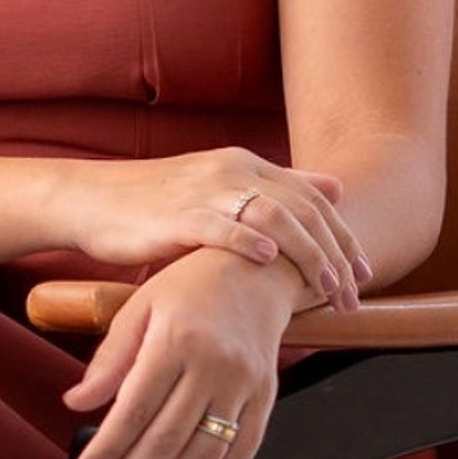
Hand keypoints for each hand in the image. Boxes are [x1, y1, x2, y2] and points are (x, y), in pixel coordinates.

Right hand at [54, 149, 370, 309]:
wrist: (93, 200)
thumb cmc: (157, 204)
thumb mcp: (223, 188)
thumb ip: (278, 187)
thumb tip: (337, 187)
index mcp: (246, 165)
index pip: (313, 198)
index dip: (343, 235)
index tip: (364, 273)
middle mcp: (232, 170)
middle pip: (302, 209)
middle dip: (334, 254)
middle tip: (352, 293)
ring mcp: (205, 190)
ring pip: (273, 216)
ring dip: (305, 254)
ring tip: (324, 287)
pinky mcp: (176, 214)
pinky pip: (219, 224)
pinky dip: (247, 240)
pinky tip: (268, 260)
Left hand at [61, 247, 302, 458]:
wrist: (255, 271)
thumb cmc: (189, 288)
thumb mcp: (139, 309)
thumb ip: (109, 359)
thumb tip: (76, 402)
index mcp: (175, 339)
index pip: (134, 408)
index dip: (108, 446)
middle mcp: (213, 364)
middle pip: (167, 437)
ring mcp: (244, 383)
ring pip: (205, 452)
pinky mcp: (265, 395)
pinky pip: (244, 450)